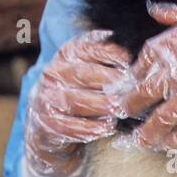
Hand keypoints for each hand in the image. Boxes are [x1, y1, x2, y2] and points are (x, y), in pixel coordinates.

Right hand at [24, 30, 131, 176]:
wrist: (48, 122)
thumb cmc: (81, 90)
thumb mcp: (90, 68)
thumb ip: (106, 57)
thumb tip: (130, 53)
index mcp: (66, 55)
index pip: (86, 48)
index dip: (109, 53)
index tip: (128, 60)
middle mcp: (53, 74)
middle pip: (83, 74)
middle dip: (109, 81)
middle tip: (130, 89)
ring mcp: (47, 99)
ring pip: (76, 101)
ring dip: (101, 106)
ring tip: (120, 109)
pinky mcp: (46, 123)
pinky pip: (69, 126)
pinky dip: (90, 128)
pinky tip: (107, 127)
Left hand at [124, 0, 176, 151]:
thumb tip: (155, 11)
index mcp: (175, 45)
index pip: (143, 61)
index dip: (135, 73)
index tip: (133, 81)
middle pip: (143, 93)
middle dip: (131, 105)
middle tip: (125, 112)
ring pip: (161, 119)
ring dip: (147, 132)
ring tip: (141, 139)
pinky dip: (175, 140)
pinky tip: (168, 144)